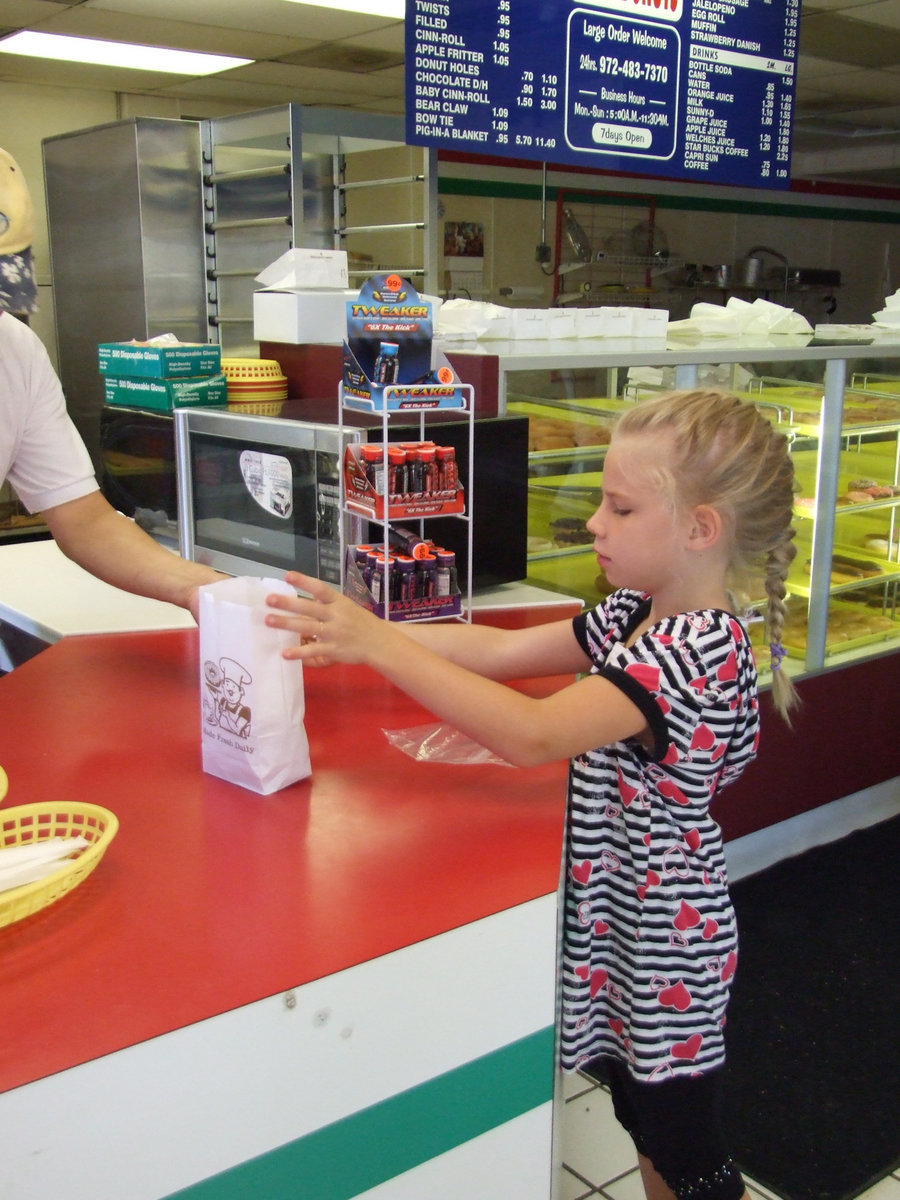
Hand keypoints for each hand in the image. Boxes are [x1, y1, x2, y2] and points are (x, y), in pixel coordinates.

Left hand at [265, 572, 386, 666]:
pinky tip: (284, 653)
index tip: (288, 575)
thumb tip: (307, 596)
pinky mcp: (333, 650)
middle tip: (269, 599)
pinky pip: (314, 651)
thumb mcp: (346, 607)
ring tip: (268, 620)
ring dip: (287, 624)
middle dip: (288, 603)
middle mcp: (335, 616)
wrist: (379, 642)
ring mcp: (334, 633)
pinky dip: (299, 652)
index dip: (304, 581)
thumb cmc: (360, 622)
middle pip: (309, 608)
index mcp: (338, 602)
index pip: (320, 589)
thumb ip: (327, 603)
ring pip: (307, 627)